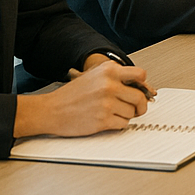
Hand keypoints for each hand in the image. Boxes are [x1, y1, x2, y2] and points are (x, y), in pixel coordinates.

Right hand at [14, 59, 149, 137]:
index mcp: (108, 70)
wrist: (51, 110)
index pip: (140, 75)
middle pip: (140, 97)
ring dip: (126, 115)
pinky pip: (123, 124)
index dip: (142, 85)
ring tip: (113, 113)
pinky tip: (109, 120)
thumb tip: (139, 85)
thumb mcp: (94, 75)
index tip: (141, 91)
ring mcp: (106, 103)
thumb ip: (116, 76)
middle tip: (137, 108)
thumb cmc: (71, 95)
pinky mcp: (102, 120)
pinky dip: (119, 124)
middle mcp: (109, 85)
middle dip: (140, 105)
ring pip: (132, 112)